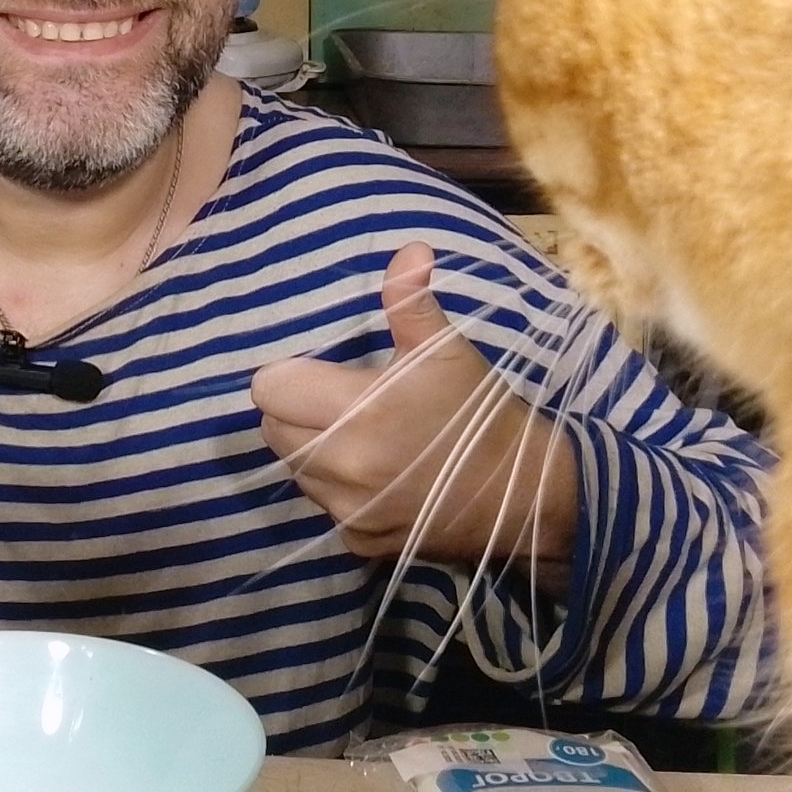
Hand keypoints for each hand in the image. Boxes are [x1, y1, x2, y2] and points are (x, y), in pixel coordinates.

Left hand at [251, 242, 576, 576]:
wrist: (523, 494)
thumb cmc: (479, 413)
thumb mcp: (446, 351)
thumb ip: (411, 302)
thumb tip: (409, 250)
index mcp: (354, 412)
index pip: (268, 390)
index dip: (289, 376)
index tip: (320, 373)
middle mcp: (341, 467)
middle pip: (273, 430)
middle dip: (296, 412)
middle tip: (338, 402)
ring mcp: (348, 510)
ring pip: (295, 471)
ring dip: (313, 452)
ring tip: (357, 438)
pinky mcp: (357, 541)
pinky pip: (324, 508)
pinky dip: (338, 491)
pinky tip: (375, 477)